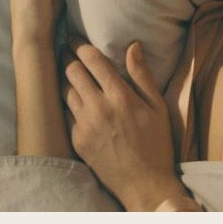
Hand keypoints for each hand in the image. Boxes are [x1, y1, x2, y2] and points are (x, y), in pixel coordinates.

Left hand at [63, 39, 190, 210]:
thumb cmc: (156, 144)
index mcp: (120, 96)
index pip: (91, 60)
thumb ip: (142, 75)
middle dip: (67, 57)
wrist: (144, 184)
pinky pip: (66, 114)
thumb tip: (133, 46)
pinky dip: (69, 104)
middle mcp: (98, 108)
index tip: (74, 39)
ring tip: (68, 73)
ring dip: (65, 79)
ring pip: (65, 91)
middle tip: (67, 52)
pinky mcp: (77, 140)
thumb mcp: (157, 107)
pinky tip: (73, 101)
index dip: (79, 45)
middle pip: (71, 71)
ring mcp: (85, 125)